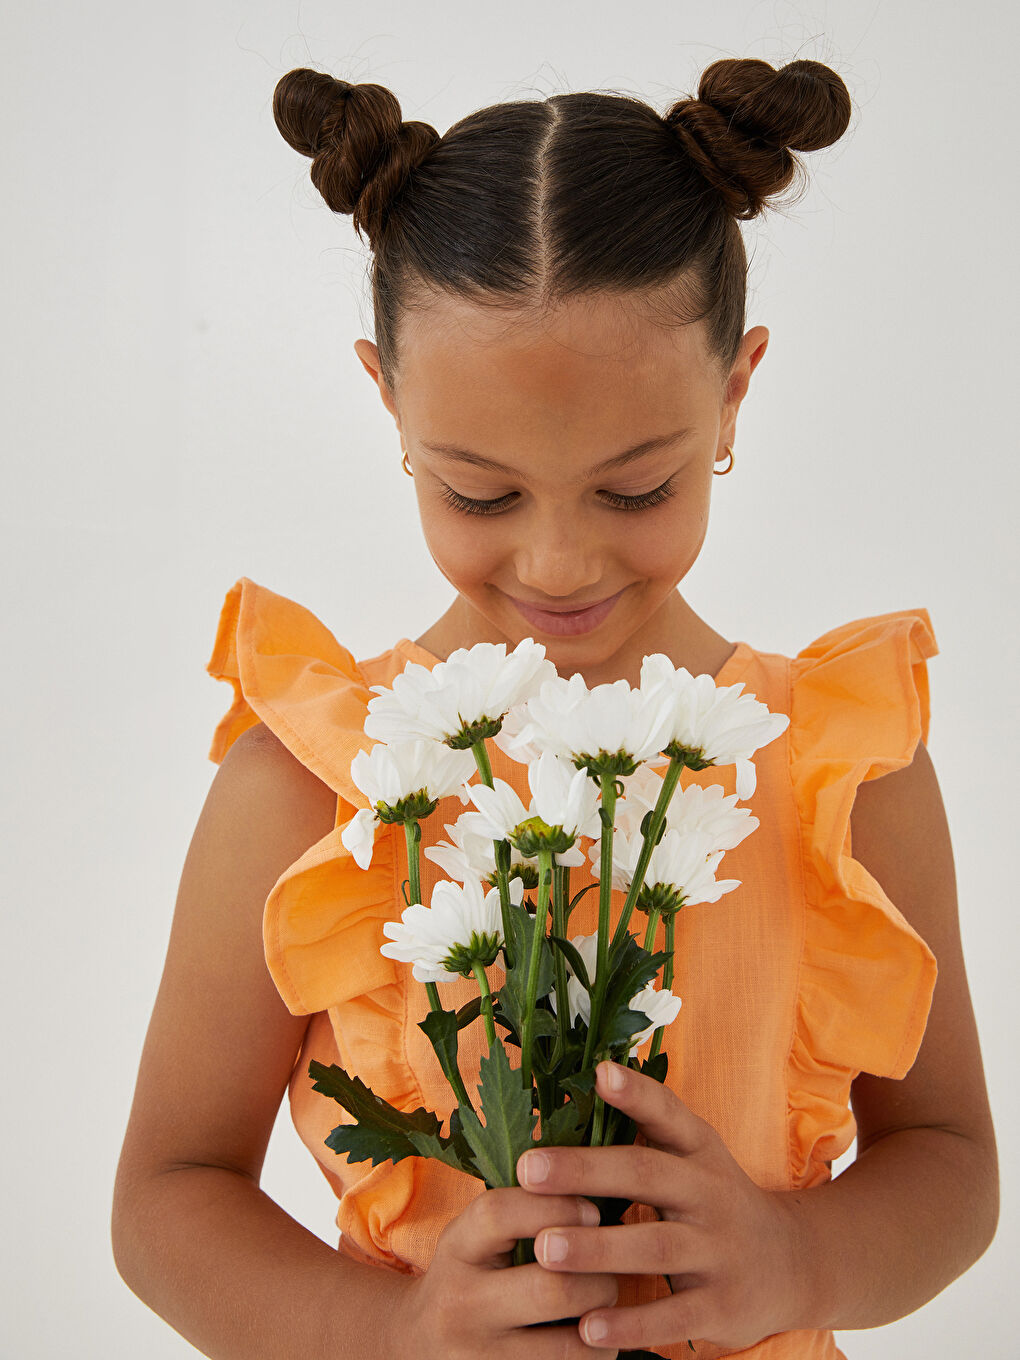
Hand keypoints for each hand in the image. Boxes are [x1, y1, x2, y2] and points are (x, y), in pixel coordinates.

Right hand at [391, 1183, 619, 1357]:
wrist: (416, 1346)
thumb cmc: (467, 1276)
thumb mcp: (474, 1236)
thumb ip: (520, 1208)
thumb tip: (594, 1176)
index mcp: (457, 1248)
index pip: (501, 1214)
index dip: (557, 1206)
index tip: (593, 1211)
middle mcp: (461, 1305)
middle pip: (550, 1289)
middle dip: (598, 1276)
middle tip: (614, 1266)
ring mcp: (479, 1358)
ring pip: (569, 1346)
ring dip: (605, 1323)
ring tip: (608, 1305)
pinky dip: (596, 1356)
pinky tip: (598, 1338)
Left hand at [514, 1060, 801, 1352]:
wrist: (792, 1265)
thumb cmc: (714, 1201)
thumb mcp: (693, 1157)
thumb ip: (645, 1127)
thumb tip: (581, 1083)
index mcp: (699, 1150)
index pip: (668, 1114)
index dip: (636, 1093)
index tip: (599, 1073)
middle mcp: (711, 1193)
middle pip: (647, 1174)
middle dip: (585, 1171)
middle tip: (528, 1169)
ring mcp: (719, 1250)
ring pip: (654, 1245)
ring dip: (597, 1248)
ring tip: (543, 1249)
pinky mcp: (722, 1305)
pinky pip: (672, 1315)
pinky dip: (629, 1324)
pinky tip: (585, 1328)